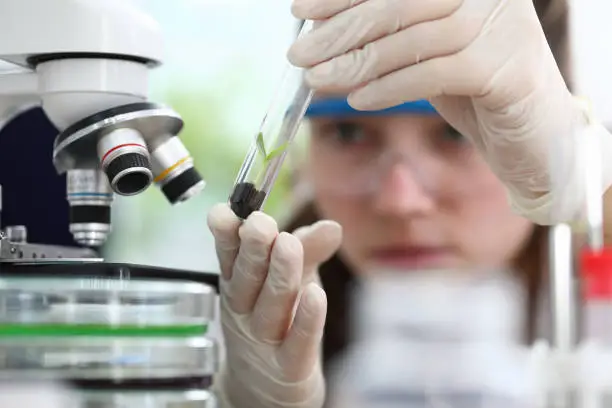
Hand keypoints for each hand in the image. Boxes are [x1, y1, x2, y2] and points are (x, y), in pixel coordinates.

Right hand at [207, 203, 341, 407]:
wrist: (269, 387)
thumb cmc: (279, 320)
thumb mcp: (290, 279)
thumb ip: (308, 251)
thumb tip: (332, 226)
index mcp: (239, 284)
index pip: (229, 257)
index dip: (225, 235)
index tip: (223, 212)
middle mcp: (245, 311)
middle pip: (246, 278)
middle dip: (253, 249)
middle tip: (260, 222)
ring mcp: (264, 340)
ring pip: (270, 307)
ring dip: (279, 275)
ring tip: (288, 244)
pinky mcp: (289, 367)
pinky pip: (297, 343)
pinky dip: (306, 320)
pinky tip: (317, 294)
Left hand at [288, 0, 611, 223]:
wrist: (533, 135)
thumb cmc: (474, 90)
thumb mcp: (425, 54)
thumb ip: (387, 37)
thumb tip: (321, 32)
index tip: (299, 12)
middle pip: (398, 2)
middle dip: (340, 31)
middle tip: (299, 56)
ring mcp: (503, 26)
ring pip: (412, 37)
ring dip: (356, 62)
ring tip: (319, 81)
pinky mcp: (508, 68)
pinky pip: (434, 73)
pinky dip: (389, 87)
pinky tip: (357, 100)